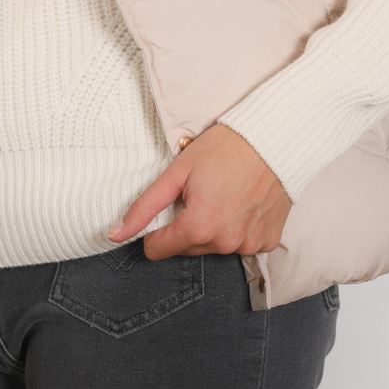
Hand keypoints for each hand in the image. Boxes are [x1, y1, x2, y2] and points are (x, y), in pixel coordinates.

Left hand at [106, 123, 292, 259]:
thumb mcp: (177, 172)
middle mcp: (224, 244)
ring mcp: (249, 245)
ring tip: (224, 195)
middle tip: (201, 192)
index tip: (170, 207)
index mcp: (198, 229)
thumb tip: (114, 235)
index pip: (158, 250)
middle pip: (187, 248)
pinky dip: (238, 228)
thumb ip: (144, 207)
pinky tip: (243, 203)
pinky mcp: (268, 242)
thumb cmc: (224, 149)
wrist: (274, 138)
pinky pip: (242, 243)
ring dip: (213, 228)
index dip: (156, 229)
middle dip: (187, 225)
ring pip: (214, 247)